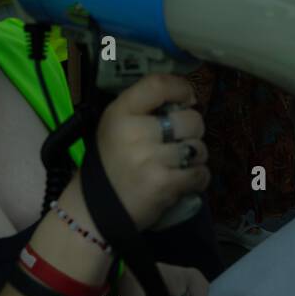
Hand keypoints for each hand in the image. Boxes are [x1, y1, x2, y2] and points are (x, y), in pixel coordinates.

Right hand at [95, 73, 208, 231]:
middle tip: (179, 142)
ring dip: (195, 158)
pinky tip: (182, 182)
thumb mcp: (116, 126)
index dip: (181, 88)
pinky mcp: (163, 184)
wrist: (94, 210)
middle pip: (190, 119)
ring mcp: (149, 158)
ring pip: (198, 148)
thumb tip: (186, 101)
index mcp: (120, 112)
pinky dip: (197, 179)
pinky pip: (200, 174)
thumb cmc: (112, 163)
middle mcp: (134, 132)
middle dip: (192, 132)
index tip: (188, 99)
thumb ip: (144, 110)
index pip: (158, 85)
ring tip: (178, 165)